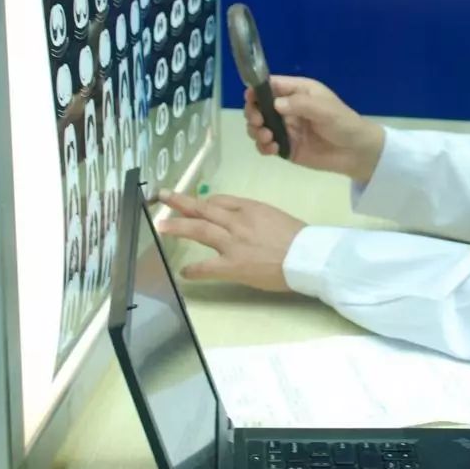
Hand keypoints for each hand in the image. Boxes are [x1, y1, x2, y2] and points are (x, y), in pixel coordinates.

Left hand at [157, 191, 305, 292]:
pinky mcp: (233, 265)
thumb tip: (240, 220)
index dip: (204, 202)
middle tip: (163, 196)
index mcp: (250, 208)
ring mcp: (233, 242)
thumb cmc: (298, 237)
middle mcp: (238, 221)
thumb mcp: (276, 215)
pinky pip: (206, 267)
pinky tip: (184, 272)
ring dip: (178, 226)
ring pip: (199, 229)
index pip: (220, 200)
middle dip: (181, 202)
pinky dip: (193, 269)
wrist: (308, 256)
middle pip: (204, 208)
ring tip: (161, 225)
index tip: (196, 205)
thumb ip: (256, 215)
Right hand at [244, 76, 384, 183]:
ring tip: (268, 138)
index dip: (257, 90)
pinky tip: (272, 149)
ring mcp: (286, 128)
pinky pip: (266, 145)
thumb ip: (301, 104)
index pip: (271, 85)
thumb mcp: (325, 109)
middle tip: (259, 122)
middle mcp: (288, 108)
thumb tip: (275, 104)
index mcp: (298, 91)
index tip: (250, 98)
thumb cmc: (344, 123)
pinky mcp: (286, 147)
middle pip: (259, 106)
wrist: (356, 152)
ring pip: (259, 126)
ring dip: (256, 131)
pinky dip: (263, 147)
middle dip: (253, 113)